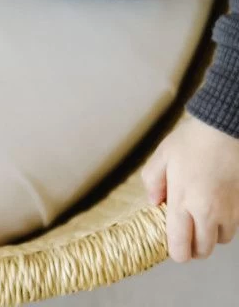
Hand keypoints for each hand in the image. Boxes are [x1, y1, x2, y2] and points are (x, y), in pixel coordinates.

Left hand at [141, 115, 238, 260]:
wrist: (224, 131)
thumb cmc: (191, 141)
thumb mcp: (162, 156)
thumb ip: (153, 181)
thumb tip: (154, 202)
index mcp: (183, 201)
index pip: (180, 245)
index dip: (175, 251)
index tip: (171, 244)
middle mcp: (208, 213)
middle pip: (202, 251)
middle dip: (192, 247)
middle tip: (184, 231)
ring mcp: (228, 212)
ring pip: (220, 242)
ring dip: (209, 236)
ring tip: (199, 217)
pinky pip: (232, 228)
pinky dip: (223, 226)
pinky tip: (214, 208)